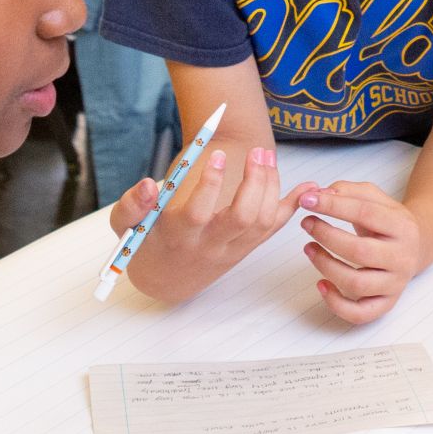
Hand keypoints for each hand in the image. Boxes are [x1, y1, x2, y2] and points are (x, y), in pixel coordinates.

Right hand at [108, 147, 317, 303]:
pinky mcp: (246, 248)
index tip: (216, 153)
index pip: (199, 212)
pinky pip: (273, 229)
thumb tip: (149, 184)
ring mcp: (232, 248)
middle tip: (257, 152)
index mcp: (179, 236)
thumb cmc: (144, 244)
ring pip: (262, 222)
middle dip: (254, 183)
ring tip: (265, 157)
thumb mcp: (126, 227)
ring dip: (271, 188)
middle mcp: (210, 245)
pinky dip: (291, 207)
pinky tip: (306, 186)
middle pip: (242, 218)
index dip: (210, 183)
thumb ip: (132, 205)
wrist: (166, 281)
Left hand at [301, 181, 423, 324]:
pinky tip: (321, 284)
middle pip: (359, 251)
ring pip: (356, 283)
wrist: (415, 247)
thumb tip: (318, 196)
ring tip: (309, 249)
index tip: (307, 200)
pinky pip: (359, 313)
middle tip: (307, 223)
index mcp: (402, 226)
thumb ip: (347, 191)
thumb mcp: (374, 198)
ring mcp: (395, 283)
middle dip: (326, 236)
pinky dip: (336, 303)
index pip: (365, 213)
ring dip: (325, 266)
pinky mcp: (386, 303)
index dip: (333, 206)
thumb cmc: (387, 222)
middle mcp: (402, 257)